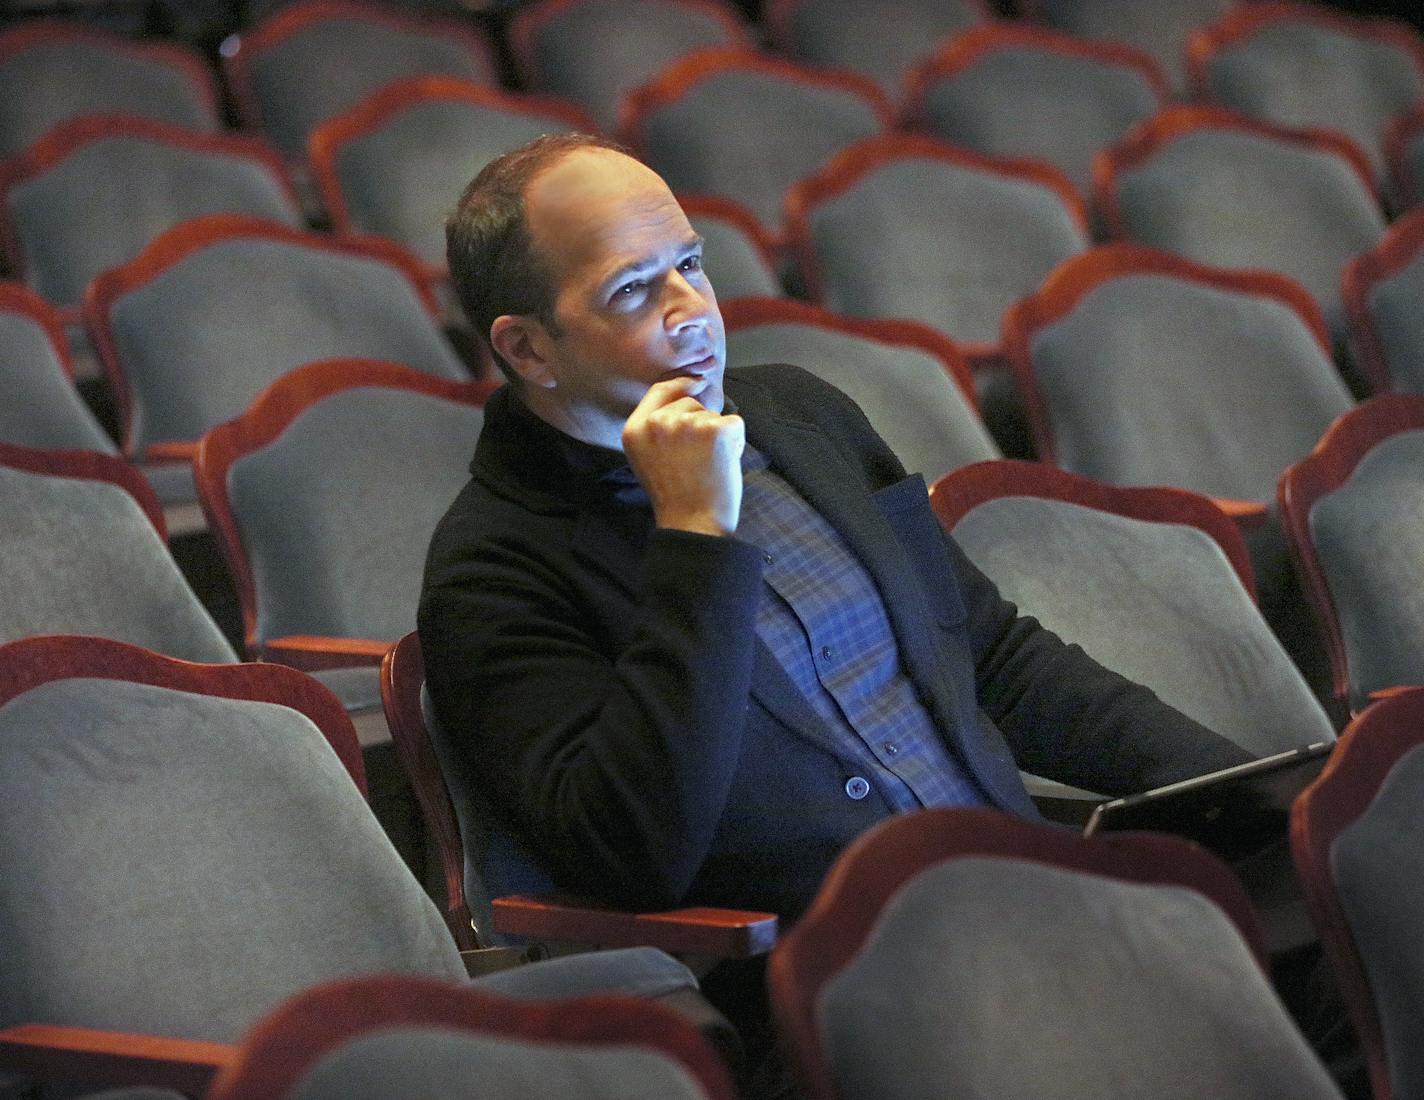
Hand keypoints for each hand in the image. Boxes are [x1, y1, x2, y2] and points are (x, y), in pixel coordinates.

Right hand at [622, 377, 743, 535]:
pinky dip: (736, 442)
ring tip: (708, 465)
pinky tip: (723, 465)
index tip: (698, 382)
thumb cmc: (674, 495)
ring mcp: (687, 424)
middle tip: (697, 458)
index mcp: (635, 428)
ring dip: (718, 435)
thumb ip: (656, 428)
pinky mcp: (716, 430)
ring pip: (713, 414)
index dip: (682, 383)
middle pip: (690, 402)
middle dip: (701, 422)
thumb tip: (686, 394)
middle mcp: (658, 422)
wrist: (692, 522)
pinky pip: (735, 423)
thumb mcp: (647, 457)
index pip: (661, 389)